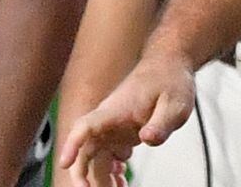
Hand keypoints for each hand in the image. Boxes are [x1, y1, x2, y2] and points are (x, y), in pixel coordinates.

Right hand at [58, 54, 196, 186]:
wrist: (170, 65)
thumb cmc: (170, 78)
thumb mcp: (175, 102)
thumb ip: (161, 123)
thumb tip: (147, 139)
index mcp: (117, 109)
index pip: (87, 125)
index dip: (72, 144)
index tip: (65, 163)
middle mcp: (109, 119)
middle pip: (86, 149)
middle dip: (84, 174)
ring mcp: (113, 127)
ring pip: (95, 157)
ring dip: (100, 178)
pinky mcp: (120, 132)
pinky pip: (107, 156)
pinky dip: (111, 172)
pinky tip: (121, 180)